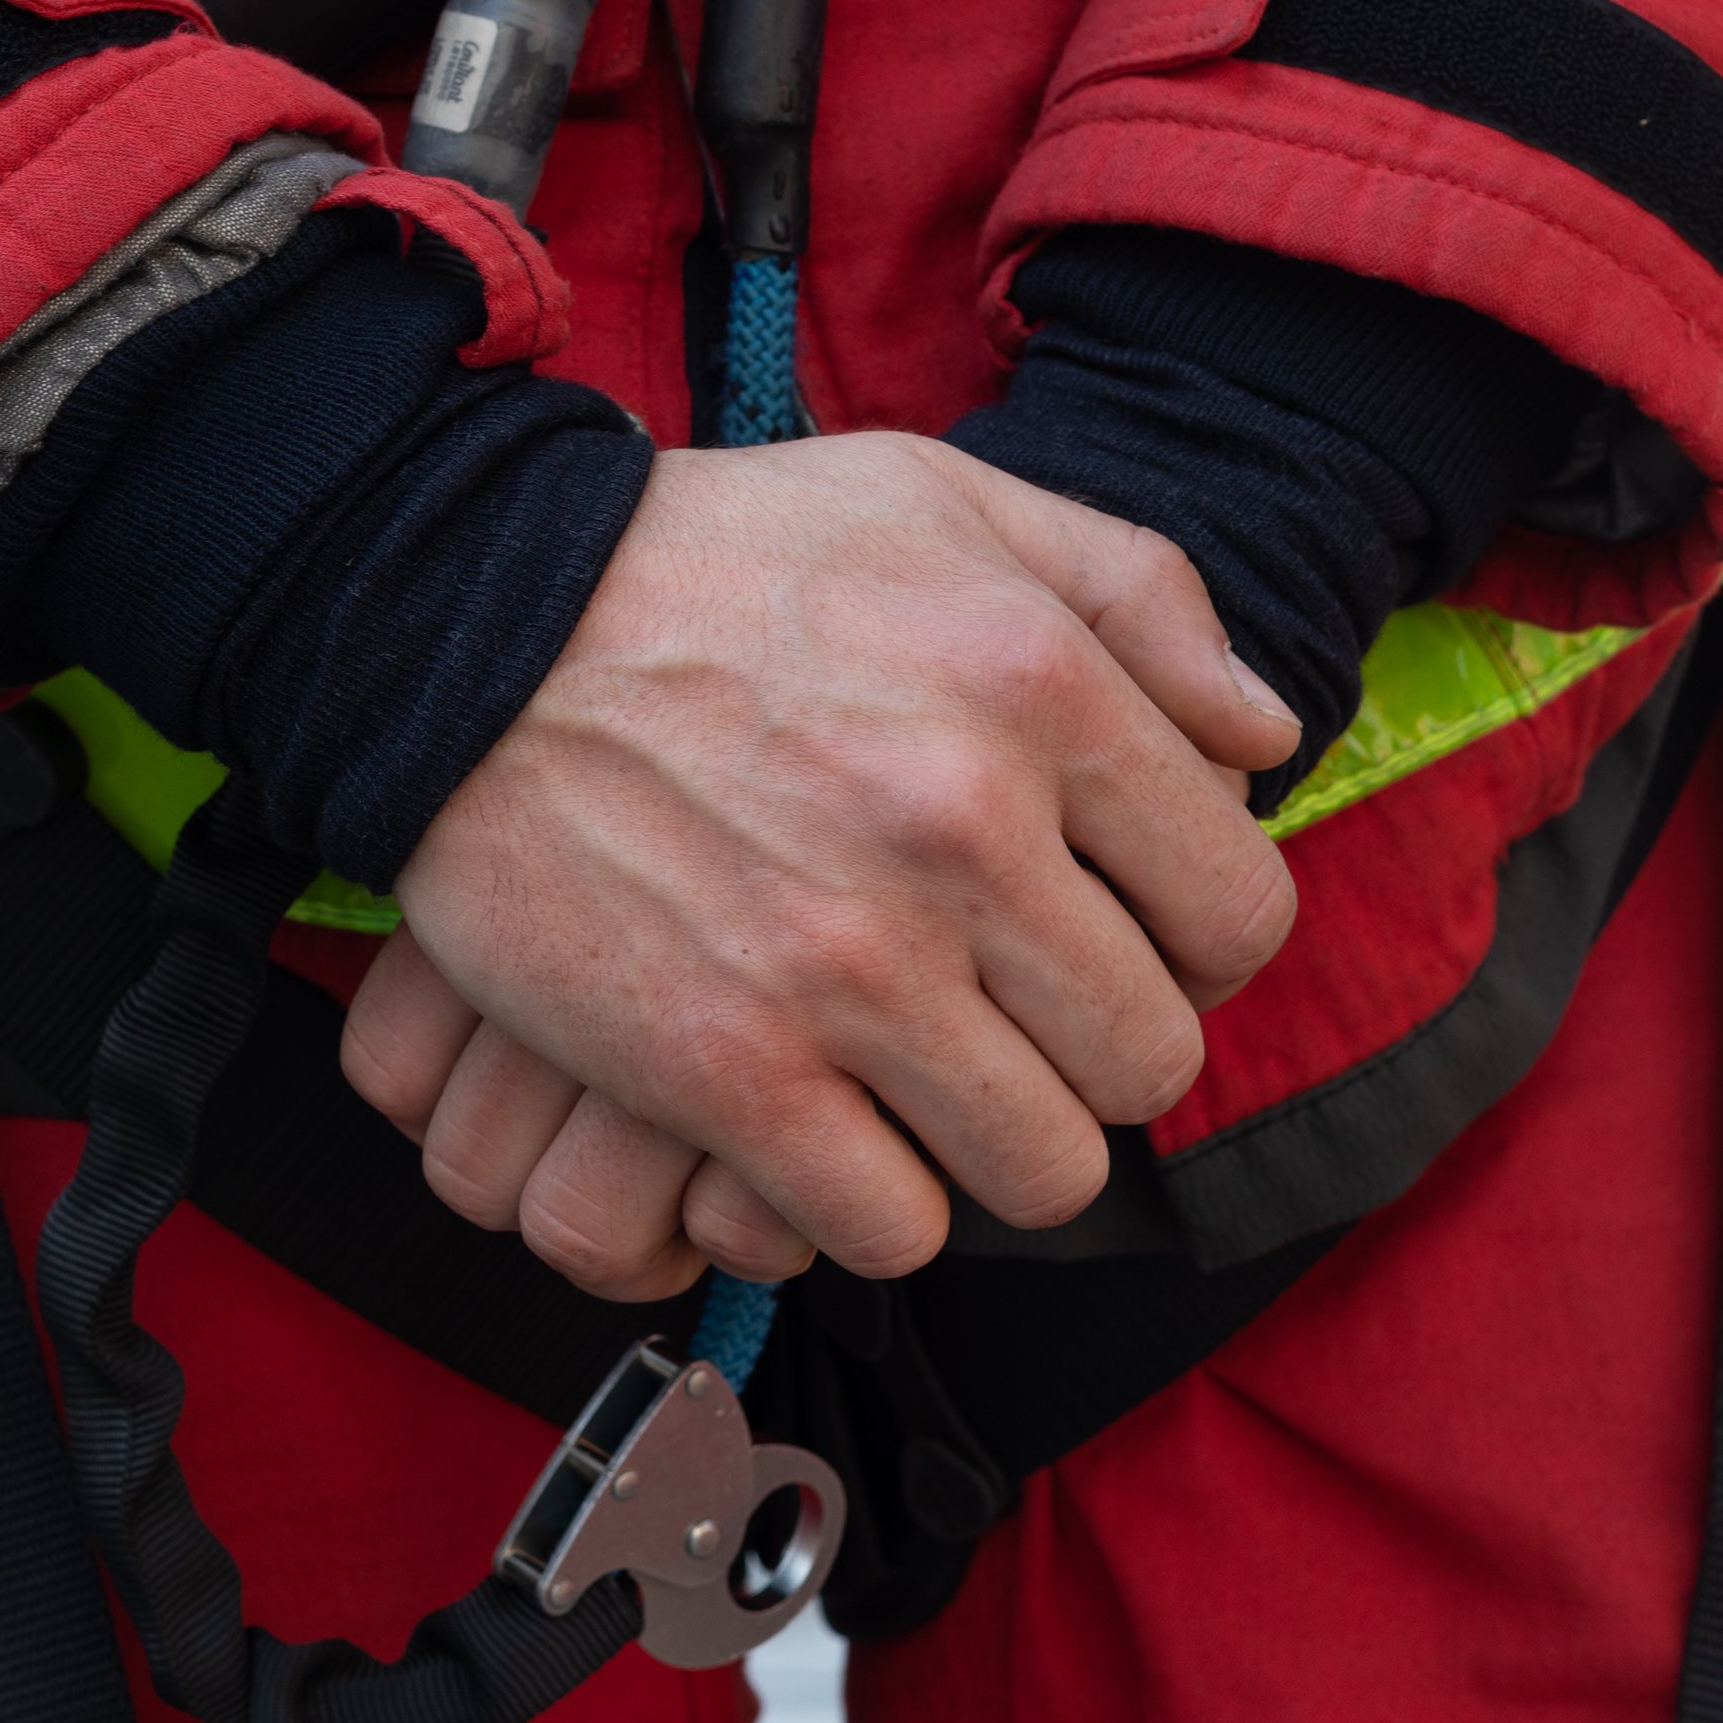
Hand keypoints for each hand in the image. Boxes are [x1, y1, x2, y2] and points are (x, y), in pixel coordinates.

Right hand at [341, 433, 1297, 1292]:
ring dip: (993, 1139)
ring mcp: (847, 962)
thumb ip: (1135, 591)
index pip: (1239, 912)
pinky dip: (870, 1198)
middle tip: (1011, 1006)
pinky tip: (827, 1123)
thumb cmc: (716, 554)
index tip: (1122, 929)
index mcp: (1037, 684)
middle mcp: (963, 827)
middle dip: (1093, 1047)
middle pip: (1150, 1059)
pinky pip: (891, 1224)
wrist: (458, 618)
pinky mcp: (728, 1069)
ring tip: (927, 1075)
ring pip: (1041, 1168)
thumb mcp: (942, 498)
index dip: (1195, 939)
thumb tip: (1264, 734)